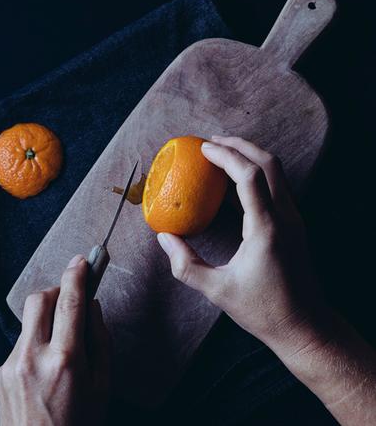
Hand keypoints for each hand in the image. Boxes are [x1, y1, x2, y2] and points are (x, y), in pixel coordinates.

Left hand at [0, 255, 109, 425]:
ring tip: (59, 345)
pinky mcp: (0, 373)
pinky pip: (20, 343)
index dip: (77, 275)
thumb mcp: (103, 385)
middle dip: (55, 291)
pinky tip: (44, 367)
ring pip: (28, 321)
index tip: (82, 262)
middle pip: (38, 299)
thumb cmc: (78, 425)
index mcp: (65, 360)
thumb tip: (92, 306)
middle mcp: (34, 358)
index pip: (70, 302)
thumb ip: (101, 340)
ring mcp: (12, 365)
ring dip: (45, 320)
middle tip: (69, 299)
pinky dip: (34, 343)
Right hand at [157, 136, 323, 347]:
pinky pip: (276, 186)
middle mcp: (285, 217)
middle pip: (268, 163)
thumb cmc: (263, 310)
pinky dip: (255, 174)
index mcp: (266, 228)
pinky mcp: (294, 224)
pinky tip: (232, 184)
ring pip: (276, 171)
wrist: (304, 326)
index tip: (202, 148)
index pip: (249, 176)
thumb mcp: (217, 291)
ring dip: (250, 156)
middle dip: (240, 145)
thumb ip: (185, 265)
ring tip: (220, 155)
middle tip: (211, 142)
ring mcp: (293, 218)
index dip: (225, 156)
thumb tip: (163, 237)